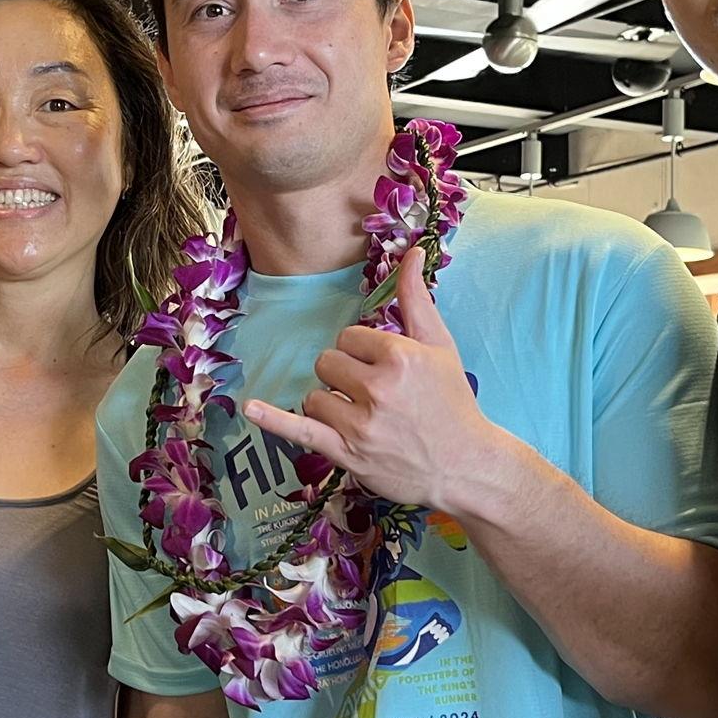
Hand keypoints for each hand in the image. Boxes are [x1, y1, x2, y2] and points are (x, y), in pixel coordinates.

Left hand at [242, 248, 496, 512]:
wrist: (465, 466)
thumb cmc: (452, 403)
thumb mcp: (440, 346)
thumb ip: (416, 298)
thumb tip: (411, 250)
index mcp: (399, 357)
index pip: (349, 337)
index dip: (362, 352)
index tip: (384, 369)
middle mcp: (377, 388)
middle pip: (327, 363)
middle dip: (344, 375)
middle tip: (375, 394)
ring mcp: (360, 423)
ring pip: (314, 396)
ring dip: (330, 404)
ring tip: (363, 417)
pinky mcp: (347, 453)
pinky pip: (300, 431)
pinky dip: (273, 420)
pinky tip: (251, 407)